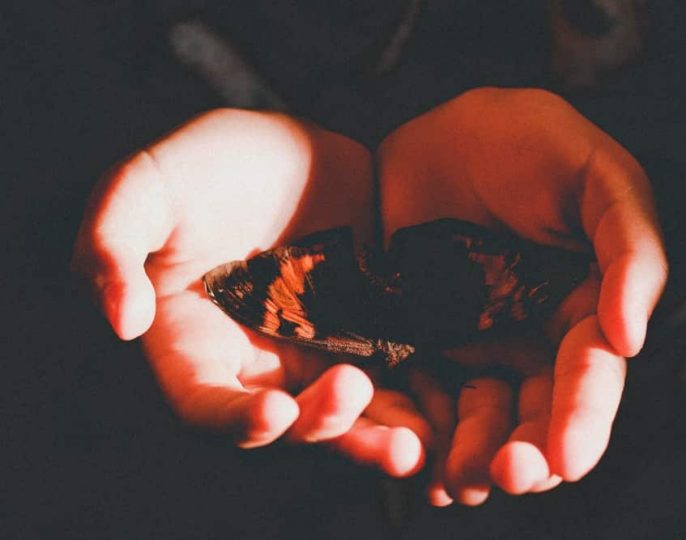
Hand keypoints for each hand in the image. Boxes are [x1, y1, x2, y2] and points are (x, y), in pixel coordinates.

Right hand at [72, 109, 427, 475]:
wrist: (297, 149)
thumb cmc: (209, 163)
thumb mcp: (148, 184)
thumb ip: (113, 242)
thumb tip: (119, 321)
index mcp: (196, 342)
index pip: (206, 404)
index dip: (234, 420)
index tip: (273, 413)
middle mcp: (258, 362)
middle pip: (287, 424)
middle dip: (321, 427)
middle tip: (351, 393)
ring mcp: (318, 353)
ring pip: (347, 415)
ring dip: (377, 437)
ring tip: (414, 446)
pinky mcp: (371, 335)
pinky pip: (396, 380)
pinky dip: (419, 402)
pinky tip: (449, 411)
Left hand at [378, 88, 667, 503]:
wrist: (437, 131)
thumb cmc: (529, 142)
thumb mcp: (595, 177)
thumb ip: (629, 249)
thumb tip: (631, 340)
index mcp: (582, 309)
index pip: (588, 376)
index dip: (582, 419)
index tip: (565, 459)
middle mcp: (530, 339)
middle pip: (534, 414)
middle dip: (525, 453)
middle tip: (504, 474)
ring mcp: (470, 343)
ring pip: (476, 417)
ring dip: (470, 454)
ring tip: (457, 479)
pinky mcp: (414, 340)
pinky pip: (417, 394)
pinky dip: (418, 431)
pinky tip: (414, 458)